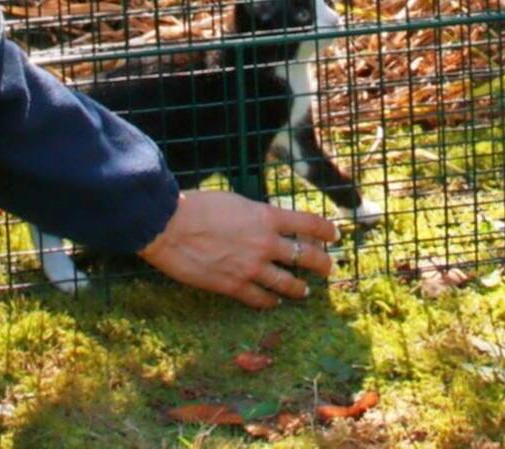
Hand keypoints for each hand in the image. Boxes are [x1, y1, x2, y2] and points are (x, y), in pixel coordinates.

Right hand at [137, 189, 338, 308]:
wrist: (169, 226)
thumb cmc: (197, 207)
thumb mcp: (235, 202)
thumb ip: (256, 216)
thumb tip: (267, 224)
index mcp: (266, 217)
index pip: (309, 223)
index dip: (327, 230)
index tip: (335, 235)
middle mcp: (265, 243)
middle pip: (307, 257)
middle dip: (322, 265)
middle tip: (328, 269)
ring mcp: (251, 267)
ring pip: (288, 283)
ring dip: (299, 289)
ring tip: (303, 292)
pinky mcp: (233, 286)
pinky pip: (260, 299)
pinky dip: (270, 301)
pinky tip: (273, 301)